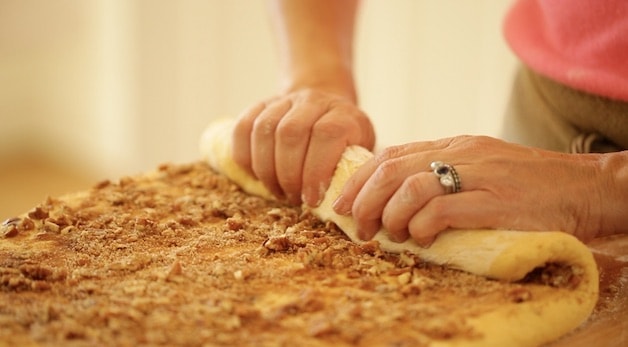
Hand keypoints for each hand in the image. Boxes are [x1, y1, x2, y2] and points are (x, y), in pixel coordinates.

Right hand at [232, 88, 374, 205]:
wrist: (328, 106)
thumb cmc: (346, 142)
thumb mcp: (359, 154)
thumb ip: (353, 174)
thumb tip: (345, 206)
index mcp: (343, 115)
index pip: (327, 135)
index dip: (316, 170)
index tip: (313, 199)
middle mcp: (313, 101)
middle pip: (290, 133)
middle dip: (288, 174)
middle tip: (293, 198)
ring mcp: (285, 100)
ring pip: (264, 130)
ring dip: (266, 169)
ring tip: (277, 191)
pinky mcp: (261, 105)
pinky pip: (242, 127)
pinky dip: (245, 156)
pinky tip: (257, 175)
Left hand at [332, 135, 606, 244]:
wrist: (583, 188)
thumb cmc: (528, 186)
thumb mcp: (478, 168)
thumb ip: (441, 174)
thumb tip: (395, 197)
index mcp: (453, 145)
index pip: (390, 155)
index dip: (358, 180)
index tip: (341, 205)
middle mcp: (460, 154)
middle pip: (391, 169)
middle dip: (364, 201)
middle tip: (359, 228)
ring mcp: (478, 175)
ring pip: (411, 187)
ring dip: (391, 215)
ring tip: (392, 236)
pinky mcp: (496, 201)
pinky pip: (443, 209)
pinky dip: (423, 226)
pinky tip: (422, 239)